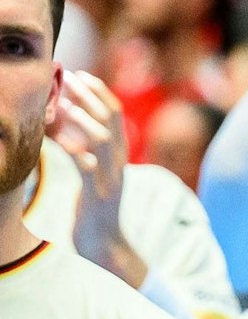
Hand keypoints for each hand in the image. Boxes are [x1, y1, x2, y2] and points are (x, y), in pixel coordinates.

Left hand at [53, 70, 140, 276]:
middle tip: (68, 78)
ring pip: (101, 139)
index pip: (117, 115)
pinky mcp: (98, 194)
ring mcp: (110, 178)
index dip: (100, 93)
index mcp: (120, 155)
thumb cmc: (95, 208)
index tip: (82, 75)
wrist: (106, 243)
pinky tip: (57, 138)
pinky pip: (86, 166)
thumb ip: (90, 150)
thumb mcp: (96, 173)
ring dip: (81, 118)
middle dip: (89, 97)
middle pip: (110, 121)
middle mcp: (119, 163)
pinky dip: (73, 149)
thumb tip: (71, 123)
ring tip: (61, 103)